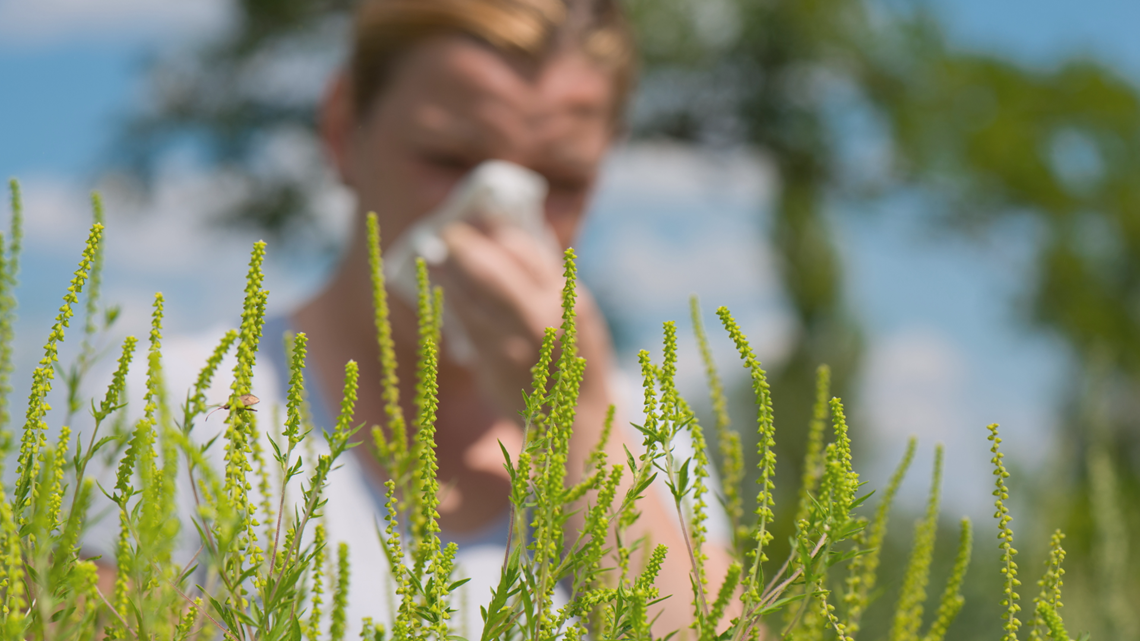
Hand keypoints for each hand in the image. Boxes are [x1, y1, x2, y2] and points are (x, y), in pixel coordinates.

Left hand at [434, 221, 612, 416]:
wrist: (576, 417)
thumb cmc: (572, 358)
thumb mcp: (577, 315)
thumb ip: (548, 283)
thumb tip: (513, 240)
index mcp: (570, 299)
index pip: (529, 252)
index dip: (500, 235)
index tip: (482, 223)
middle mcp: (545, 317)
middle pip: (494, 271)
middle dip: (466, 248)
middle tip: (449, 233)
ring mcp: (516, 341)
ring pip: (472, 297)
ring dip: (449, 273)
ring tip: (435, 257)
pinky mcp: (494, 362)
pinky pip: (465, 322)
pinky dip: (451, 301)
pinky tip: (442, 290)